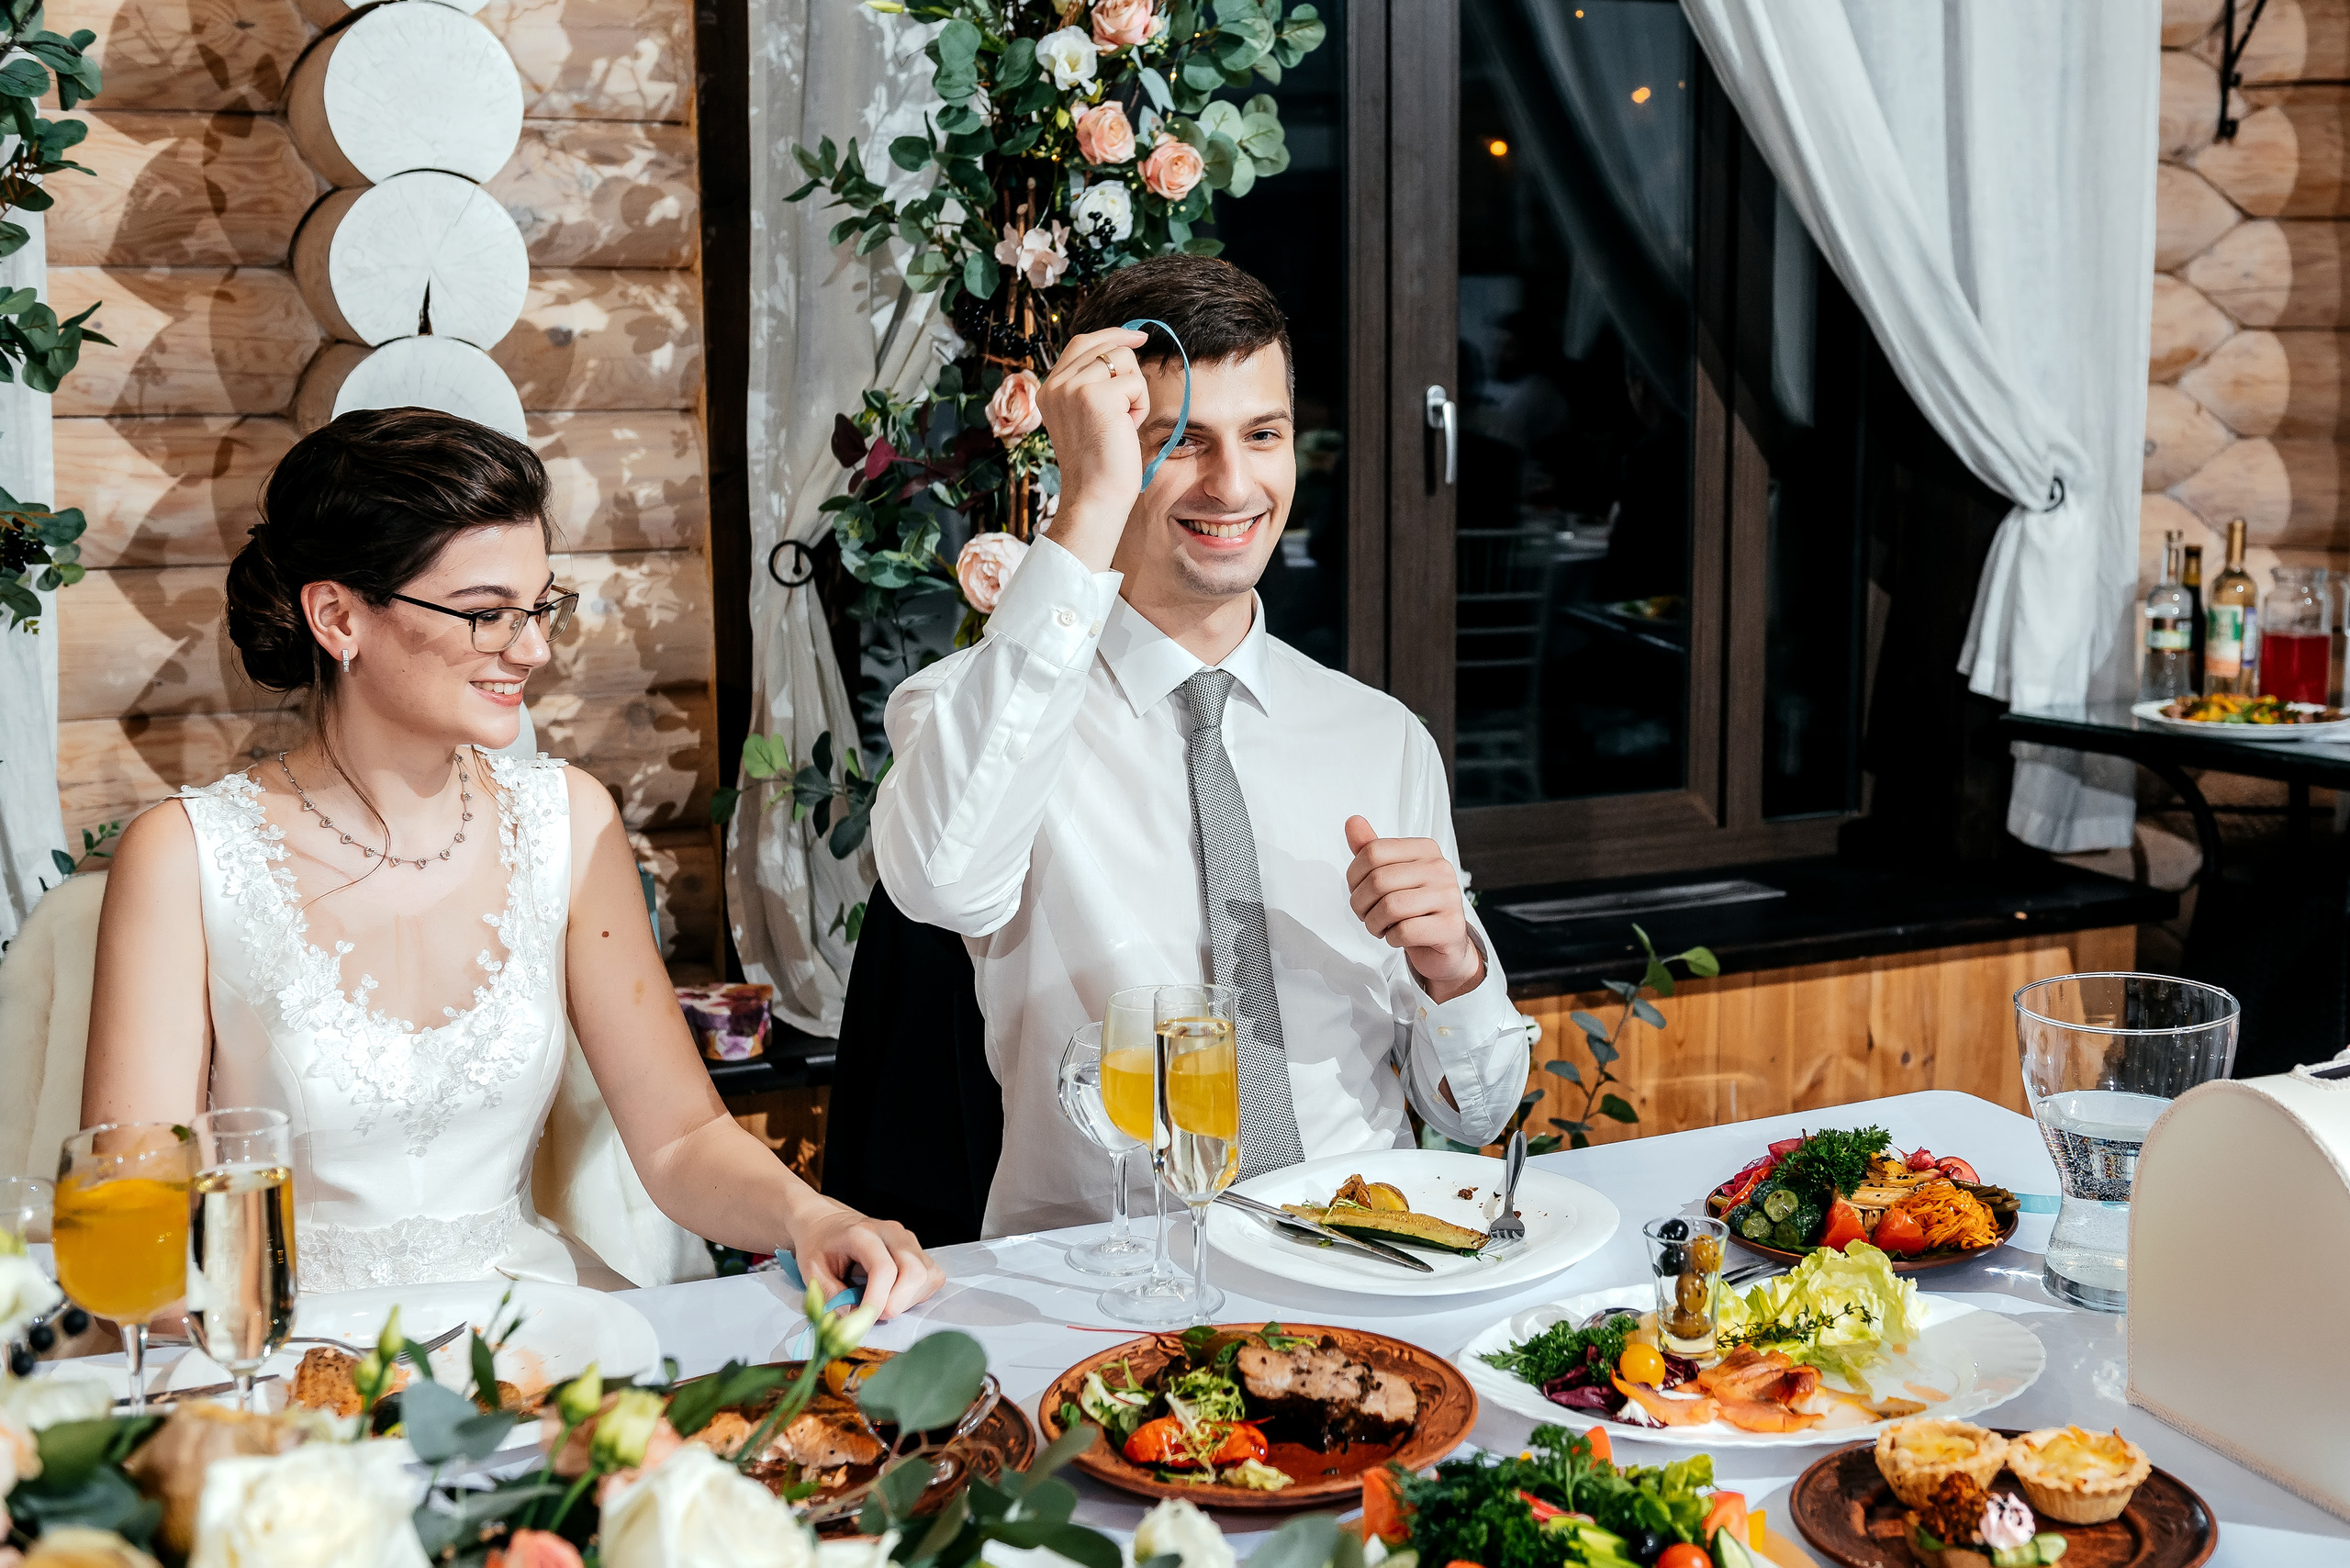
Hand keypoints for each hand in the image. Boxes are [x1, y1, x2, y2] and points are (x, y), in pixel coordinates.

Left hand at [787, 1195, 944, 1320]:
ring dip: (907, 1301)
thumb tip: (851, 1321)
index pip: (883, 1269)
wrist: (828, 1222)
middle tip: (874, 1315)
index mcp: (862, 1233)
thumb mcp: (811, 1270)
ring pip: (927, 1276)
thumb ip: (829, 1295)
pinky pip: (931, 1277)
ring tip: (882, 1303)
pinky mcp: (919, 1250)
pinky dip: (917, 1295)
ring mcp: (909, 1240)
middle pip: (914, 1272)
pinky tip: (895, 1295)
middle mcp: (892, 1232)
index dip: (878, 1301)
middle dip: (897, 1303)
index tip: (864, 1321)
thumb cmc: (819, 1245)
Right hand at [1038, 326, 1151, 569]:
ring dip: (1134, 391)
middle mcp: (1056, 384)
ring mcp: (1073, 387)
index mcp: (1049, 388)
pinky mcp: (1095, 396)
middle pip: (1106, 346)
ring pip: (1123, 360)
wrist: (1094, 496)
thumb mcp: (1086, 417)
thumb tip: (1123, 350)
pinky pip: (1136, 383)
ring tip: (1122, 423)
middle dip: (1129, 369)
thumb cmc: (1099, 464)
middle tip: (1133, 400)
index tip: (1138, 337)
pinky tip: (1127, 429)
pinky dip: (1140, 406)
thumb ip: (1091, 386)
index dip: (1112, 336)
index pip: (1082, 343)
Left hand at [1344, 815, 1484, 1002]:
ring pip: (1390, 907)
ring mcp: (1449, 896)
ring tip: (1380, 926)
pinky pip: (1405, 931)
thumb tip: (1352, 821)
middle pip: (1378, 880)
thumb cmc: (1414, 908)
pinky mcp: (1451, 926)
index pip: (1373, 851)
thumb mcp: (1389, 875)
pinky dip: (1391, 938)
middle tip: (1365, 914)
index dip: (1354, 876)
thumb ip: (1370, 850)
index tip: (1358, 890)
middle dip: (1360, 903)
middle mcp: (1440, 868)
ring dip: (1374, 923)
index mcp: (1425, 849)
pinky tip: (1397, 936)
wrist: (1443, 945)